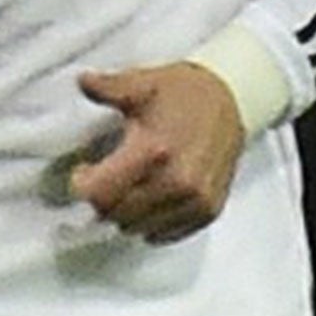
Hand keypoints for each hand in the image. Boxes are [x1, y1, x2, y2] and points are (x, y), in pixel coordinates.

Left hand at [70, 62, 243, 243]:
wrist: (233, 99)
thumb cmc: (185, 92)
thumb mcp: (144, 83)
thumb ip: (109, 86)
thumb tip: (83, 80)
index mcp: (155, 151)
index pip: (100, 193)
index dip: (83, 183)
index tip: (84, 170)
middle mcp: (176, 182)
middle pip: (115, 215)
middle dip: (102, 198)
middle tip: (106, 176)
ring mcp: (195, 201)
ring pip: (137, 228)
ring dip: (126, 212)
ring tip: (129, 185)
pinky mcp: (208, 211)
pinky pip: (163, 234)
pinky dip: (150, 221)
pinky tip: (150, 196)